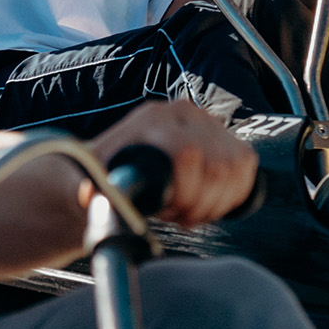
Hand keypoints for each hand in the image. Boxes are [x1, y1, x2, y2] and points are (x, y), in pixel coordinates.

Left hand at [89, 100, 256, 227]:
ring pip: (236, 168)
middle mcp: (184, 113)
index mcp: (154, 118)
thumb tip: (86, 194)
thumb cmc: (102, 177)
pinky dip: (232, 193)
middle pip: (217, 165)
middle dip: (201, 203)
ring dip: (216, 200)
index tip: (169, 211)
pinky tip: (207, 202)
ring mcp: (207, 123)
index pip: (188, 153)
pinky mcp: (224, 137)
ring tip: (189, 209)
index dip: (186, 193)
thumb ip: (82, 189)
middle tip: (177, 216)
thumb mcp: (88, 183)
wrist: (116, 167)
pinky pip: (245, 167)